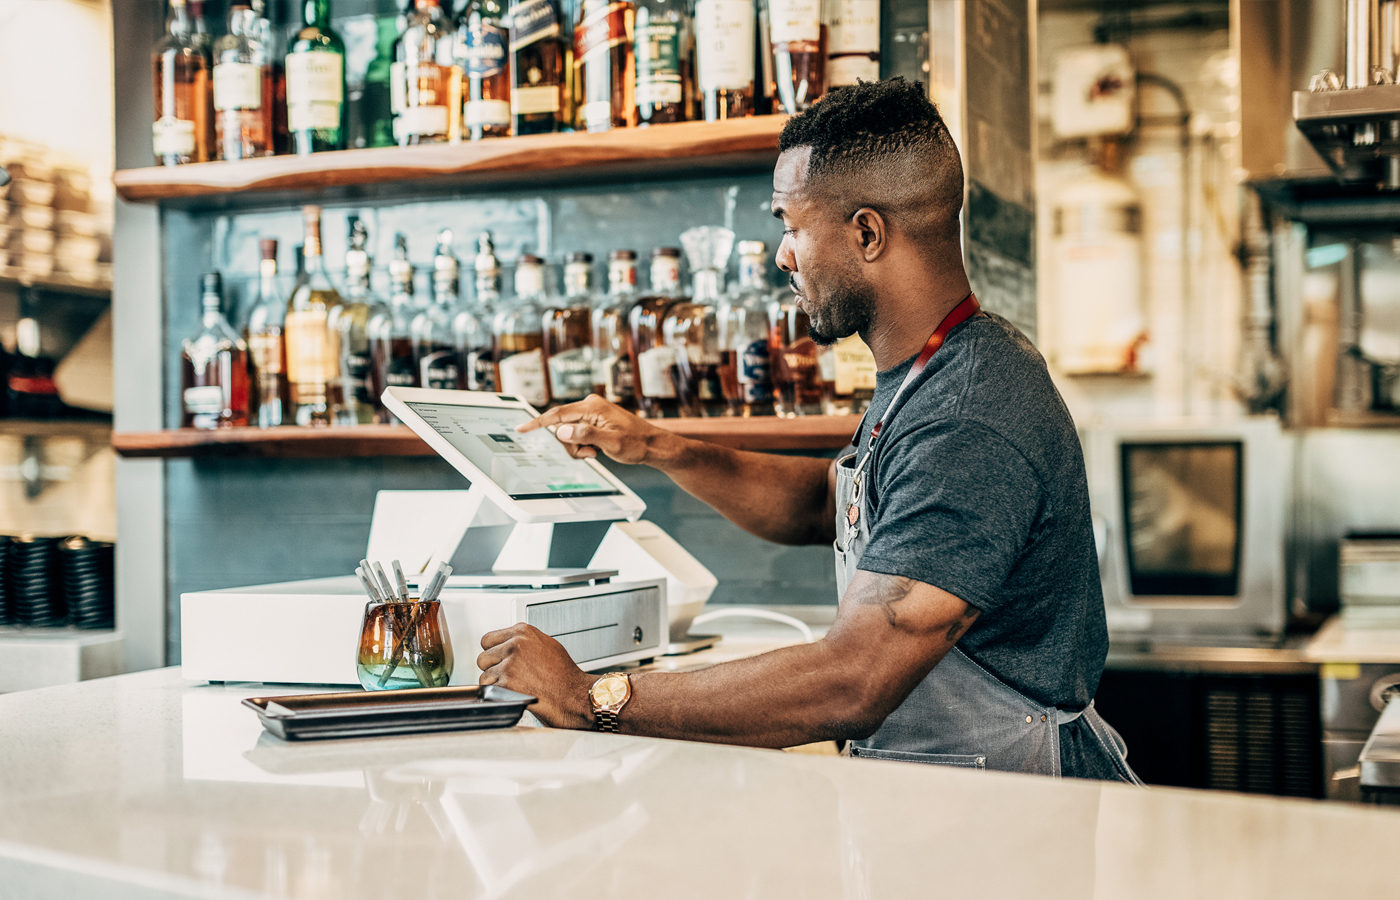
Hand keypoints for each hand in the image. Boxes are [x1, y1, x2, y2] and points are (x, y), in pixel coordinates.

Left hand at [478, 623, 598, 728]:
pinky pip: (489, 690)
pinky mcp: (507, 682)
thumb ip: (524, 642)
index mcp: (523, 632)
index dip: (493, 653)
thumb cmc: (564, 675)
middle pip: (483, 657)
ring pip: (484, 675)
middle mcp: (515, 645)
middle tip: (508, 676)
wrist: (572, 695)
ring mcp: (510, 664)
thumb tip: (508, 644)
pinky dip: (498, 695)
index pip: (488, 640)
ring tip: (514, 686)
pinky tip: (514, 693)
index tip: (499, 660)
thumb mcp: (546, 645)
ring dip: (495, 683)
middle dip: (492, 668)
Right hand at [516, 395, 670, 464]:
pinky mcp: (593, 421)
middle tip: (589, 454)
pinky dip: (583, 446)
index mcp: (593, 407)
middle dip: (570, 444)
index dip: (537, 423)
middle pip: (562, 427)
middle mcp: (590, 406)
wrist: (652, 445)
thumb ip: (586, 436)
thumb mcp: (612, 443)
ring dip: (578, 447)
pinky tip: (597, 450)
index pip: (558, 414)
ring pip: (568, 434)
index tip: (521, 428)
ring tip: (596, 452)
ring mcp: (592, 413)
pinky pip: (577, 434)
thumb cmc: (636, 444)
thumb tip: (563, 431)